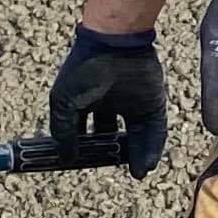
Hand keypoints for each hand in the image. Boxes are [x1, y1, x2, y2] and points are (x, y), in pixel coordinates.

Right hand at [49, 24, 164, 174]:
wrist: (115, 43)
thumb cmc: (84, 69)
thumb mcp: (64, 102)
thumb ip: (63, 131)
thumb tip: (65, 158)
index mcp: (87, 101)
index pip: (84, 132)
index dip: (84, 149)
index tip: (83, 164)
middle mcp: (110, 103)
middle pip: (112, 136)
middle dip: (112, 154)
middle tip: (111, 167)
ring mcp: (133, 103)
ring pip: (136, 136)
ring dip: (137, 156)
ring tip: (138, 173)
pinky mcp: (153, 103)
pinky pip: (155, 130)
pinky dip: (152, 148)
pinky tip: (146, 164)